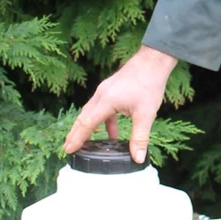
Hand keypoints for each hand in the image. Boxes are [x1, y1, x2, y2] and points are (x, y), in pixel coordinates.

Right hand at [63, 46, 178, 161]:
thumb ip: (140, 137)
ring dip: (87, 127)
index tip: (68, 150)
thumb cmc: (149, 84)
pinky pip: (101, 108)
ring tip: (85, 143)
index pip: (87, 124)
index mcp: (106, 101)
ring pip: (90, 112)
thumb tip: (138, 158)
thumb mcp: (146, 114)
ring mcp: (104, 91)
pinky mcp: (110, 90)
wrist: (152, 61)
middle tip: (68, 149)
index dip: (77, 138)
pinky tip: (112, 133)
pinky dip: (103, 122)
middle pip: (83, 117)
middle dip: (75, 134)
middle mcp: (101, 95)